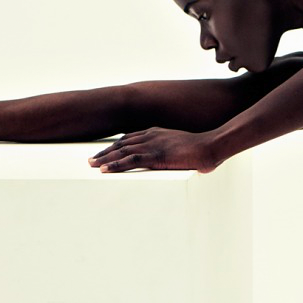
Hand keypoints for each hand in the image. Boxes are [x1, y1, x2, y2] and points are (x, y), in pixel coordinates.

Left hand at [88, 127, 224, 172]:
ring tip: (92, 165)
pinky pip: (130, 161)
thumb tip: (187, 162)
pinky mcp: (155, 156)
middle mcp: (152, 136)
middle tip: (92, 159)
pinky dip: (115, 165)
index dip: (117, 145)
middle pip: (122, 143)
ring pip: (122, 151)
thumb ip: (179, 153)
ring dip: (105, 158)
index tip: (106, 151)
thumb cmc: (203, 149)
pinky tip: (104, 170)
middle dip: (106, 152)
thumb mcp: (185, 148)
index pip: (131, 138)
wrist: (211, 146)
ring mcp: (153, 145)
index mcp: (158, 132)